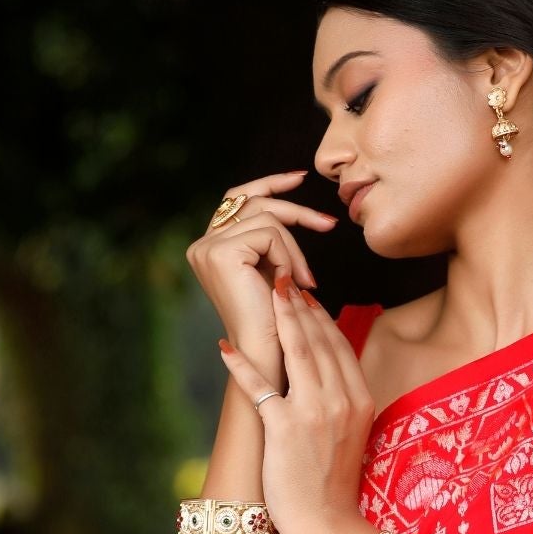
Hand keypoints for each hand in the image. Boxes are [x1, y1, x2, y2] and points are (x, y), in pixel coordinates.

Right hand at [185, 169, 338, 351]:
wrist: (267, 355)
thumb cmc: (275, 322)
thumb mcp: (271, 272)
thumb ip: (271, 242)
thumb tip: (295, 209)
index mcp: (208, 247)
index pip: (238, 198)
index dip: (270, 184)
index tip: (302, 178)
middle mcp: (202, 245)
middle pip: (255, 202)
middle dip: (297, 212)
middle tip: (330, 224)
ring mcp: (208, 248)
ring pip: (268, 220)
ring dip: (295, 250)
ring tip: (303, 281)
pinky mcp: (222, 253)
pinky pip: (270, 235)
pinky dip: (289, 257)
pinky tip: (289, 283)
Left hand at [217, 277, 380, 533]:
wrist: (327, 524)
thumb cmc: (333, 484)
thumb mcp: (352, 435)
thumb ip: (343, 401)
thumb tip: (326, 372)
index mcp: (360, 400)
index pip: (340, 346)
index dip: (321, 317)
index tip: (305, 297)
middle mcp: (341, 400)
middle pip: (320, 340)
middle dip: (300, 307)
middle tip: (282, 279)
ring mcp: (314, 412)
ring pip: (297, 352)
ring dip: (280, 318)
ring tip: (265, 292)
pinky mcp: (285, 428)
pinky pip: (260, 386)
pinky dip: (240, 364)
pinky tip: (225, 346)